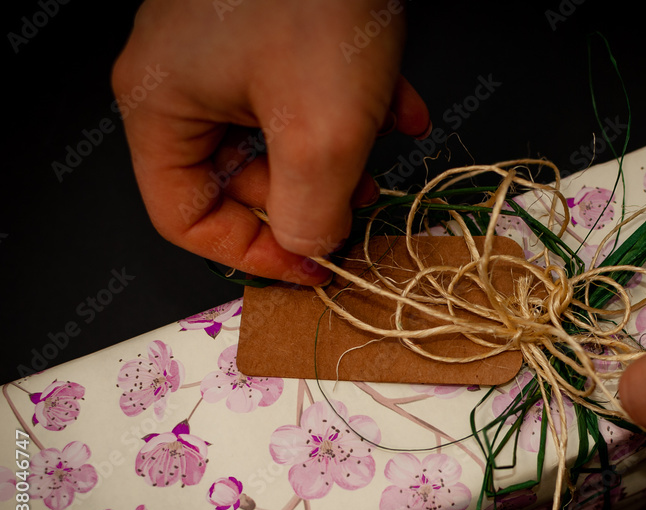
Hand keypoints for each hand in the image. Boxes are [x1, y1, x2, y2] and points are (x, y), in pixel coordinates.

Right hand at [112, 0, 429, 284]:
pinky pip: (304, 88)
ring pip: (277, 135)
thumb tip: (310, 247)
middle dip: (305, 197)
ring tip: (378, 151)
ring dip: (334, 156)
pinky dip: (351, 107)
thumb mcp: (319, 131)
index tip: (309, 265)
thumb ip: (309, 211)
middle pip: (235, 178)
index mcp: (162, 104)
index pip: (184, 216)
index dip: (250, 253)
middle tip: (356, 203)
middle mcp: (183, 76)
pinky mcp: (271, 23)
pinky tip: (399, 109)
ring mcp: (226, 45)